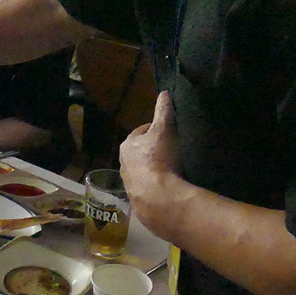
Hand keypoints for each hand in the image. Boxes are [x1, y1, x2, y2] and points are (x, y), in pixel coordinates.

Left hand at [119, 90, 184, 237]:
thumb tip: (164, 93)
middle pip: (140, 153)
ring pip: (142, 171)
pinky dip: (157, 187)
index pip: (141, 132)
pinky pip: (148, 190)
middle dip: (153, 151)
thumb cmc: (159, 159)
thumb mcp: (164, 130)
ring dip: (154, 170)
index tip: (169, 132)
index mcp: (127, 145)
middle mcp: (123, 164)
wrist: (158, 199)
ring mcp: (129, 184)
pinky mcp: (137, 201)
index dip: (155, 130)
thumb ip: (164, 112)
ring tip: (172, 170)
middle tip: (172, 151)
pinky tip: (169, 188)